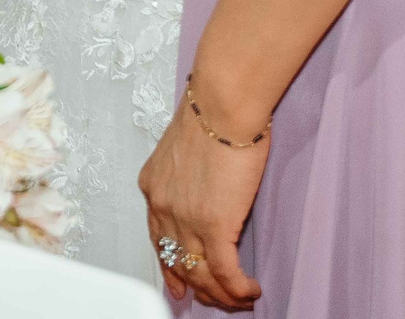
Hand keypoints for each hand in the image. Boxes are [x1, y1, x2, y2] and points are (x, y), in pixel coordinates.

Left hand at [138, 90, 268, 310]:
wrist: (222, 105)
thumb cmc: (213, 113)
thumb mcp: (184, 148)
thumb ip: (187, 175)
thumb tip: (205, 188)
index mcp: (153, 186)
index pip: (158, 239)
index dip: (170, 266)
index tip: (178, 284)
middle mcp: (162, 206)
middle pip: (177, 263)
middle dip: (199, 288)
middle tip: (218, 300)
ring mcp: (185, 219)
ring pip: (200, 274)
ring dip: (222, 294)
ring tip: (240, 299)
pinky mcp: (213, 225)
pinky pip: (224, 272)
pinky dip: (238, 288)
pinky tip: (251, 290)